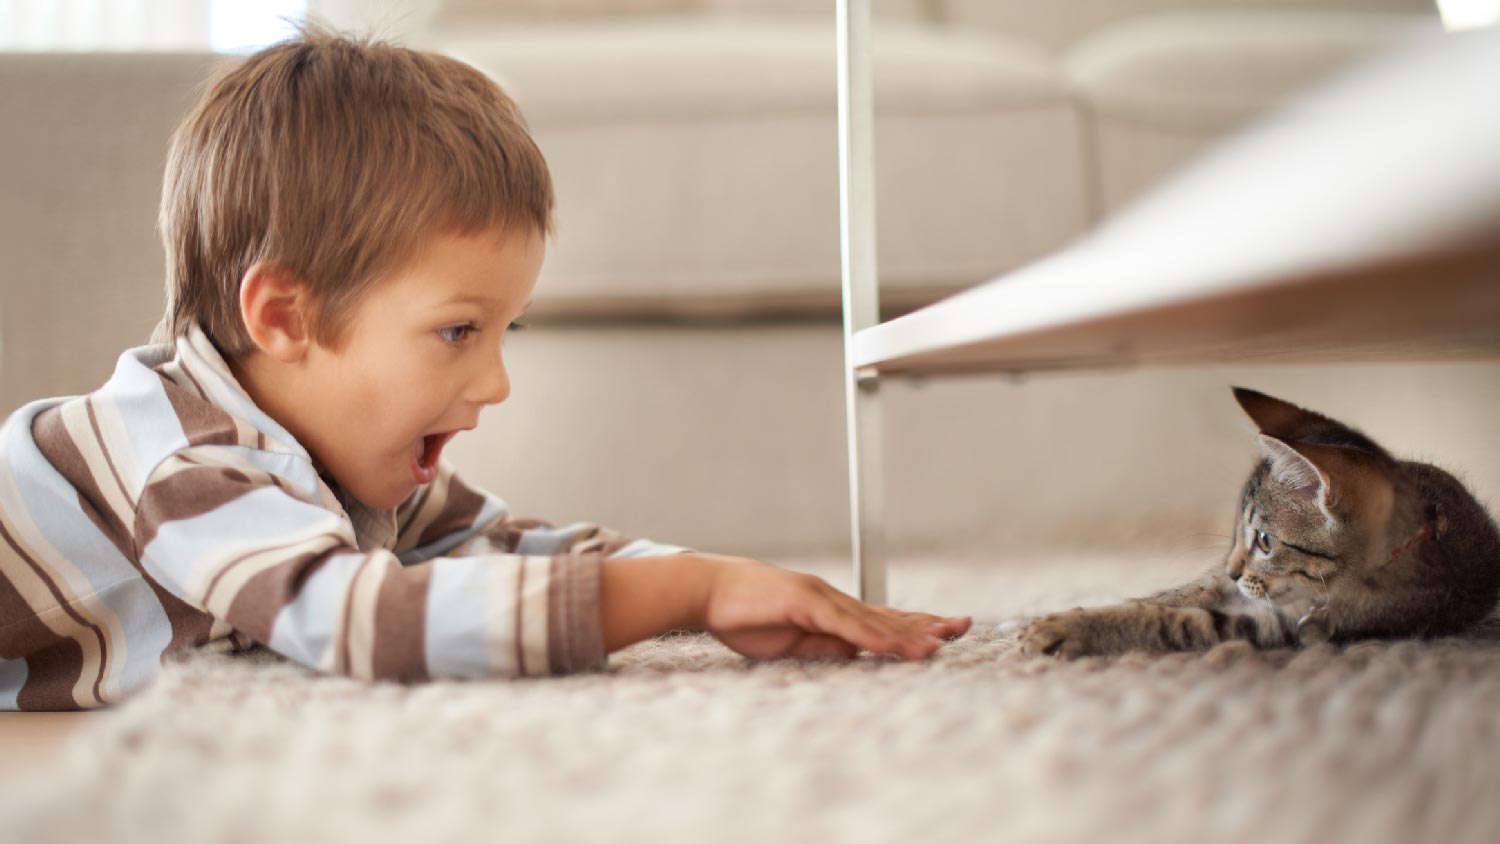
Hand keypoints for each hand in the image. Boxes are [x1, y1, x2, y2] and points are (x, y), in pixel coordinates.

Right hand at [693, 553, 970, 659]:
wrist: (708, 591)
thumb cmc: (743, 615)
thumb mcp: (791, 642)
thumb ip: (824, 646)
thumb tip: (856, 655)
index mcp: (830, 610)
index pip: (881, 620)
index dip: (914, 627)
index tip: (944, 633)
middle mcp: (833, 599)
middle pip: (888, 614)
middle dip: (927, 623)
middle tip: (964, 626)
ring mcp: (821, 597)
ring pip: (875, 619)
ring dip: (910, 632)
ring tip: (942, 641)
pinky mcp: (806, 601)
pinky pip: (847, 622)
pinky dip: (875, 634)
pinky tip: (898, 644)